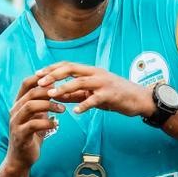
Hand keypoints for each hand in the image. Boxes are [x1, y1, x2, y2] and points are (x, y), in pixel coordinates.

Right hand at [6, 74, 63, 168]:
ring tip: (63, 109)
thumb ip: (44, 104)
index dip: (41, 78)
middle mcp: (14, 111)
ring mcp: (15, 123)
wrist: (21, 158)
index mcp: (19, 104)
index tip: (58, 78)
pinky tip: (56, 124)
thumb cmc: (32, 135)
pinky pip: (32, 124)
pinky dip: (47, 123)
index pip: (26, 83)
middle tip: (65, 95)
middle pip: (30, 93)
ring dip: (49, 105)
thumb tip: (57, 89)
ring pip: (30, 106)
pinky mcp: (20, 135)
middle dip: (49, 91)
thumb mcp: (38, 116)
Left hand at [38, 63, 152, 117]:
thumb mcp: (94, 93)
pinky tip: (75, 112)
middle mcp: (96, 73)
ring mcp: (104, 83)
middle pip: (71, 69)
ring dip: (65, 88)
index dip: (51, 68)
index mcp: (91, 71)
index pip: (67, 65)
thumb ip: (76, 93)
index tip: (37, 74)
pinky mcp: (111, 94)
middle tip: (40, 82)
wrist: (140, 99)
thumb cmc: (116, 96)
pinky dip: (84, 105)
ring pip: (80, 82)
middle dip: (53, 75)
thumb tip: (57, 95)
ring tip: (53, 95)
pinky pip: (95, 99)